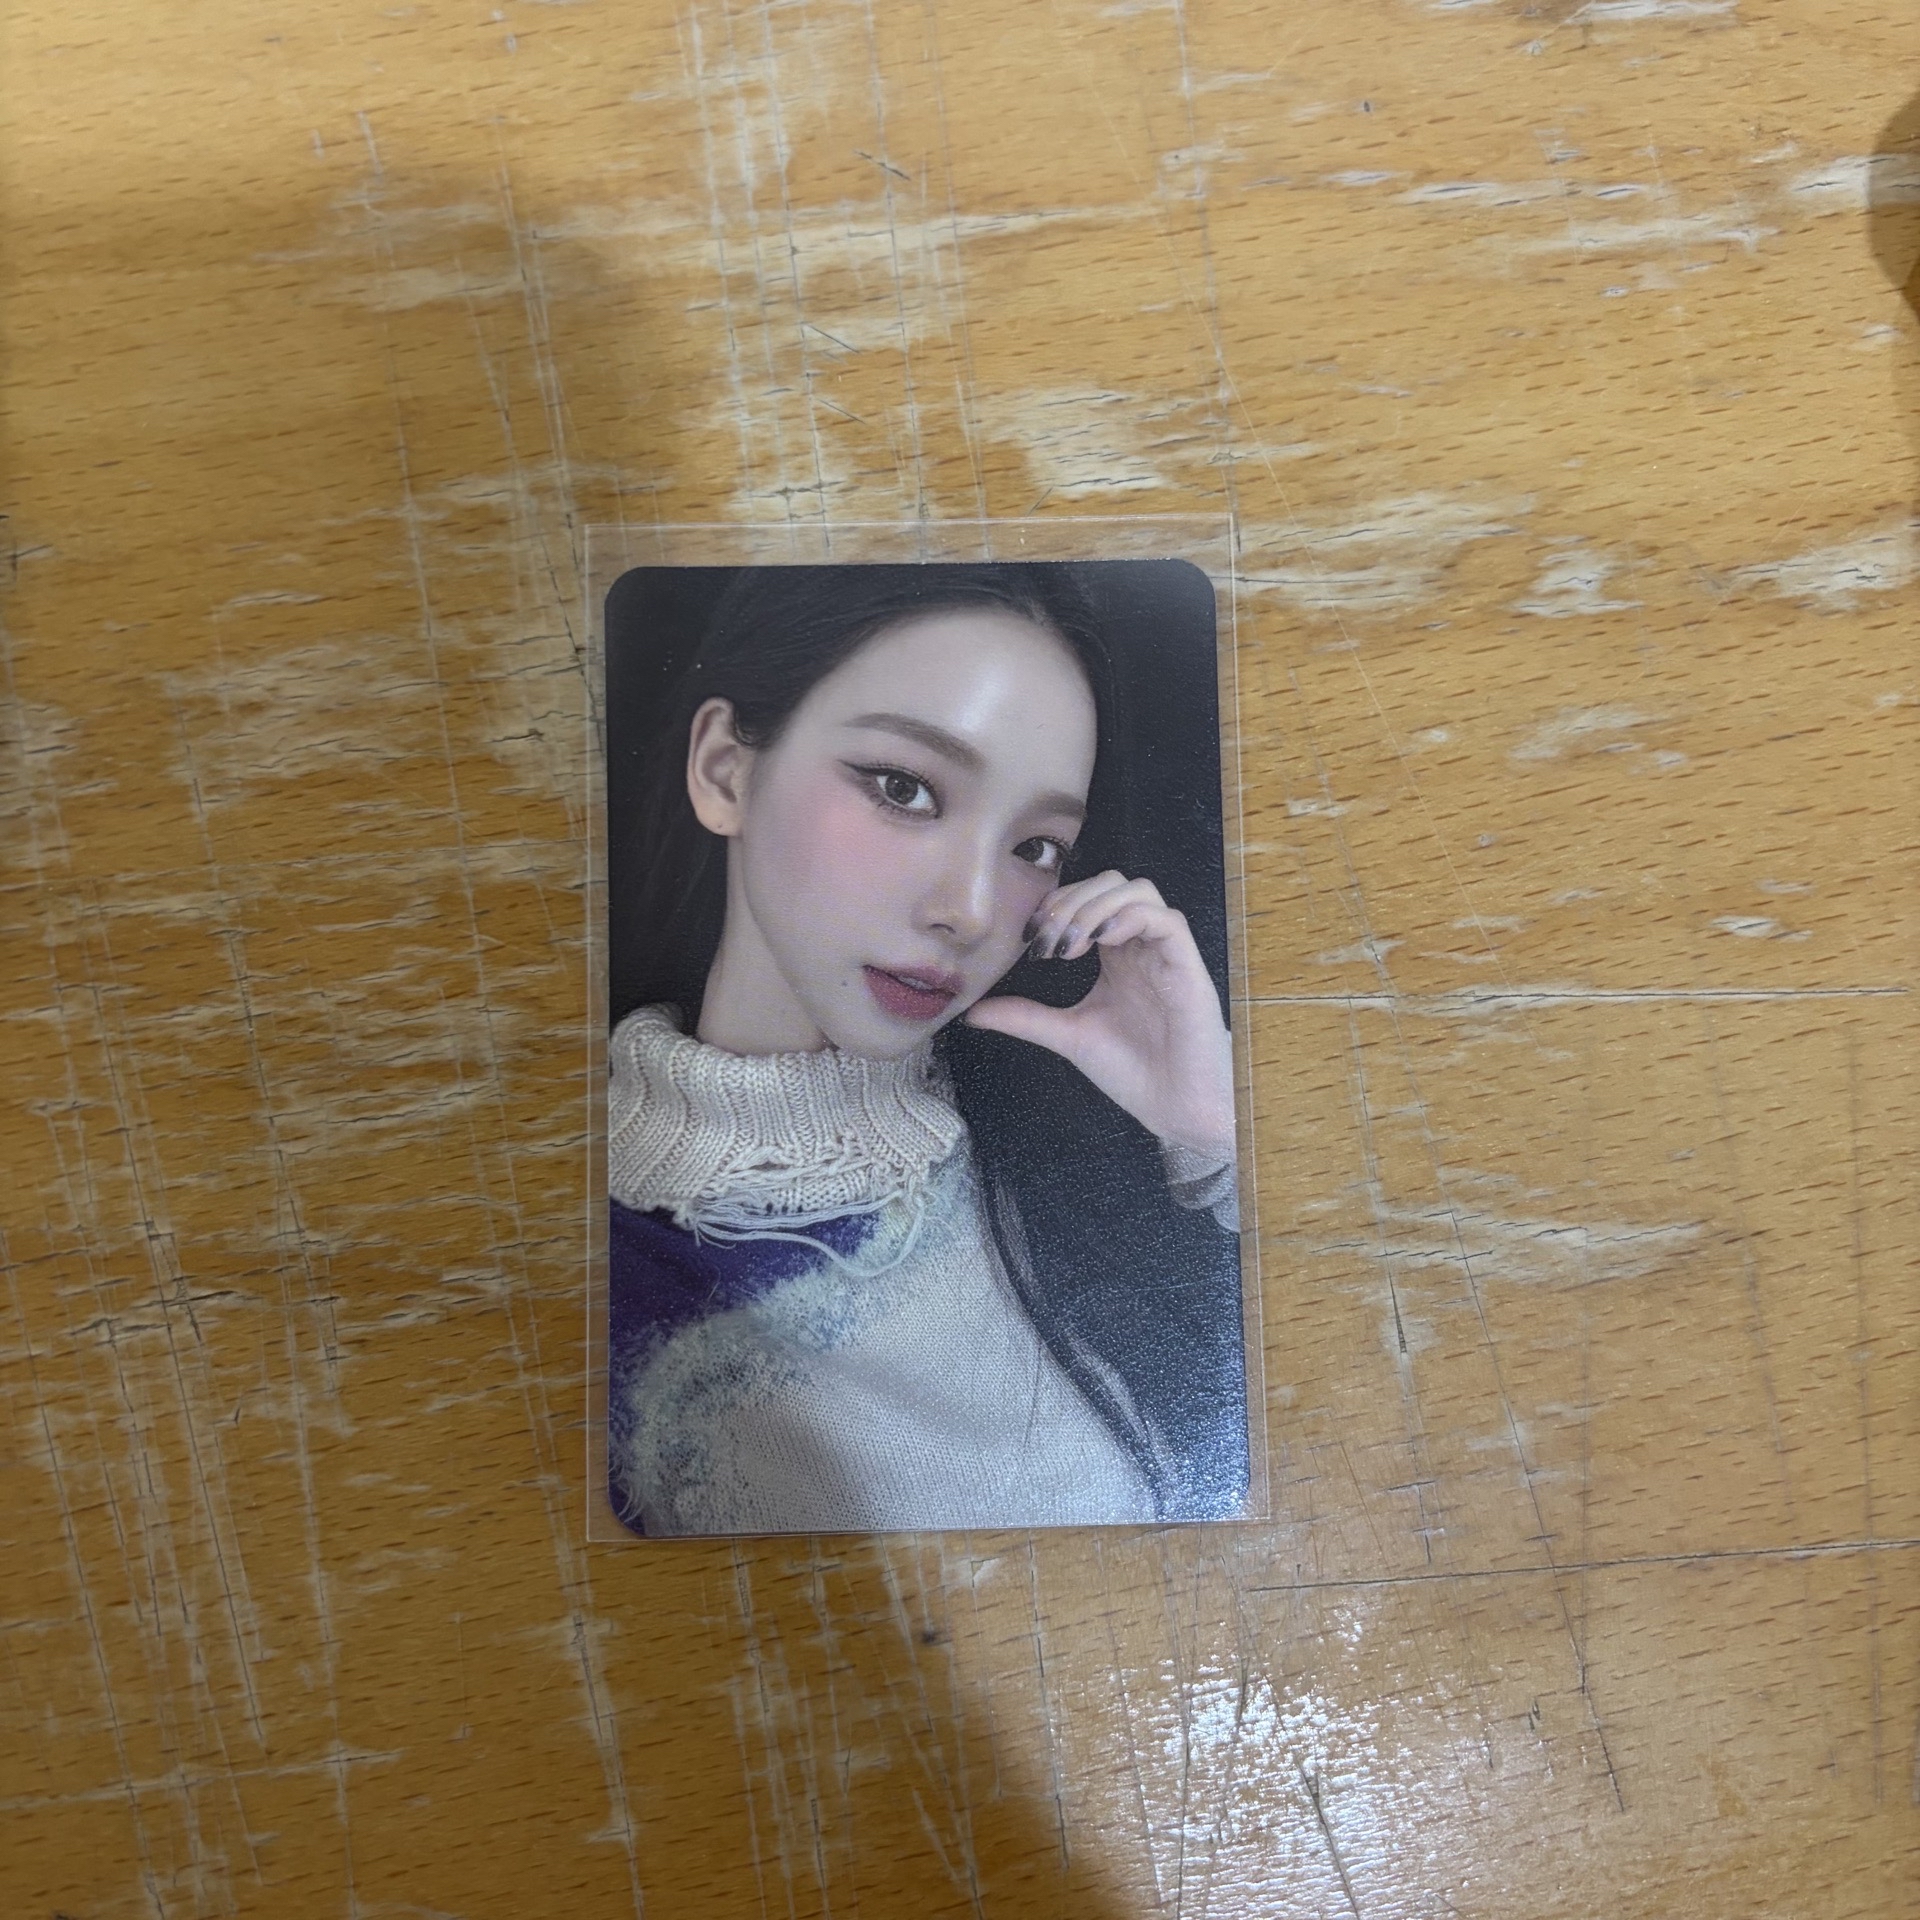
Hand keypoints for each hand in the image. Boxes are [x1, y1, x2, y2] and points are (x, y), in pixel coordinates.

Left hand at [964, 871, 1234, 1161]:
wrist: (1174, 1109)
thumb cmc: (1132, 1071)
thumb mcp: (1067, 1035)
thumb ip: (1024, 1016)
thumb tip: (972, 1012)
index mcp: (1116, 955)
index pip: (1088, 898)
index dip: (1056, 904)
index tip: (1030, 937)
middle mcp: (1141, 946)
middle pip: (1111, 883)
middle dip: (1071, 900)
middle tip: (1046, 940)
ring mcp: (1165, 953)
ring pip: (1138, 891)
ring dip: (1095, 906)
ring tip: (1070, 944)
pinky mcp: (1187, 967)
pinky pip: (1166, 920)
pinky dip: (1130, 918)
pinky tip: (1101, 942)